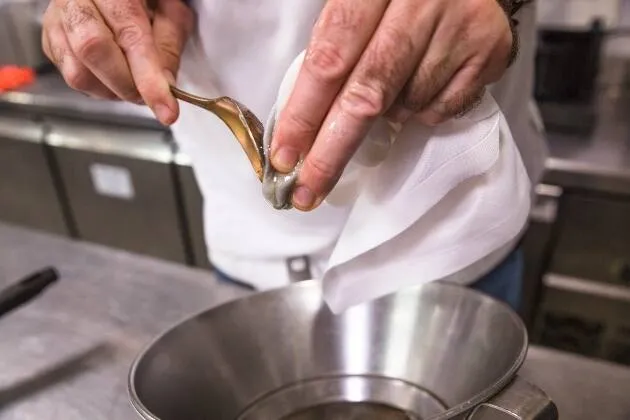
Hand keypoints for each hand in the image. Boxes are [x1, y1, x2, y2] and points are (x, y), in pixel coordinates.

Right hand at [41, 0, 193, 124]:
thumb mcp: (170, 11)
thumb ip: (169, 45)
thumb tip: (166, 87)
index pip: (130, 36)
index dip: (149, 79)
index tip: (165, 109)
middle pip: (93, 50)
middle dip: (127, 85)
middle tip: (148, 96)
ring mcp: (57, 20)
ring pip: (77, 72)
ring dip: (111, 91)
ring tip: (132, 83)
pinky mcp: (50, 40)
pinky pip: (70, 77)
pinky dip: (97, 87)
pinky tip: (112, 77)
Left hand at [271, 0, 513, 210]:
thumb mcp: (358, 3)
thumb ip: (333, 47)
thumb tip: (301, 120)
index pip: (328, 60)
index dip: (303, 114)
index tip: (285, 156)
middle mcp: (419, 1)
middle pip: (366, 94)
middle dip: (331, 151)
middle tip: (307, 191)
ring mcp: (458, 25)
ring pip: (405, 104)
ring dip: (386, 116)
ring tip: (389, 91)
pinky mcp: (489, 48)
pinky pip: (440, 108)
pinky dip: (420, 111)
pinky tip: (420, 85)